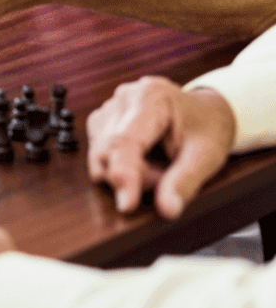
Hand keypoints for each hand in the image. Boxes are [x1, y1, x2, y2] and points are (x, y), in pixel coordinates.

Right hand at [87, 76, 235, 217]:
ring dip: (128, 173)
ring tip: (159, 169)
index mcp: (151, 98)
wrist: (204, 111)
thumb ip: (185, 182)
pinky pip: (100, 153)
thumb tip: (167, 210)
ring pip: (100, 154)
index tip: (126, 205)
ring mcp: (109, 106)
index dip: (123, 173)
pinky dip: (121, 167)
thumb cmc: (207, 129)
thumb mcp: (207, 157)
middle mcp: (123, 97)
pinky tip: (144, 163)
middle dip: (135, 177)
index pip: (125, 140)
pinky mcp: (102, 119)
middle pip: (108, 149)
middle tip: (166, 179)